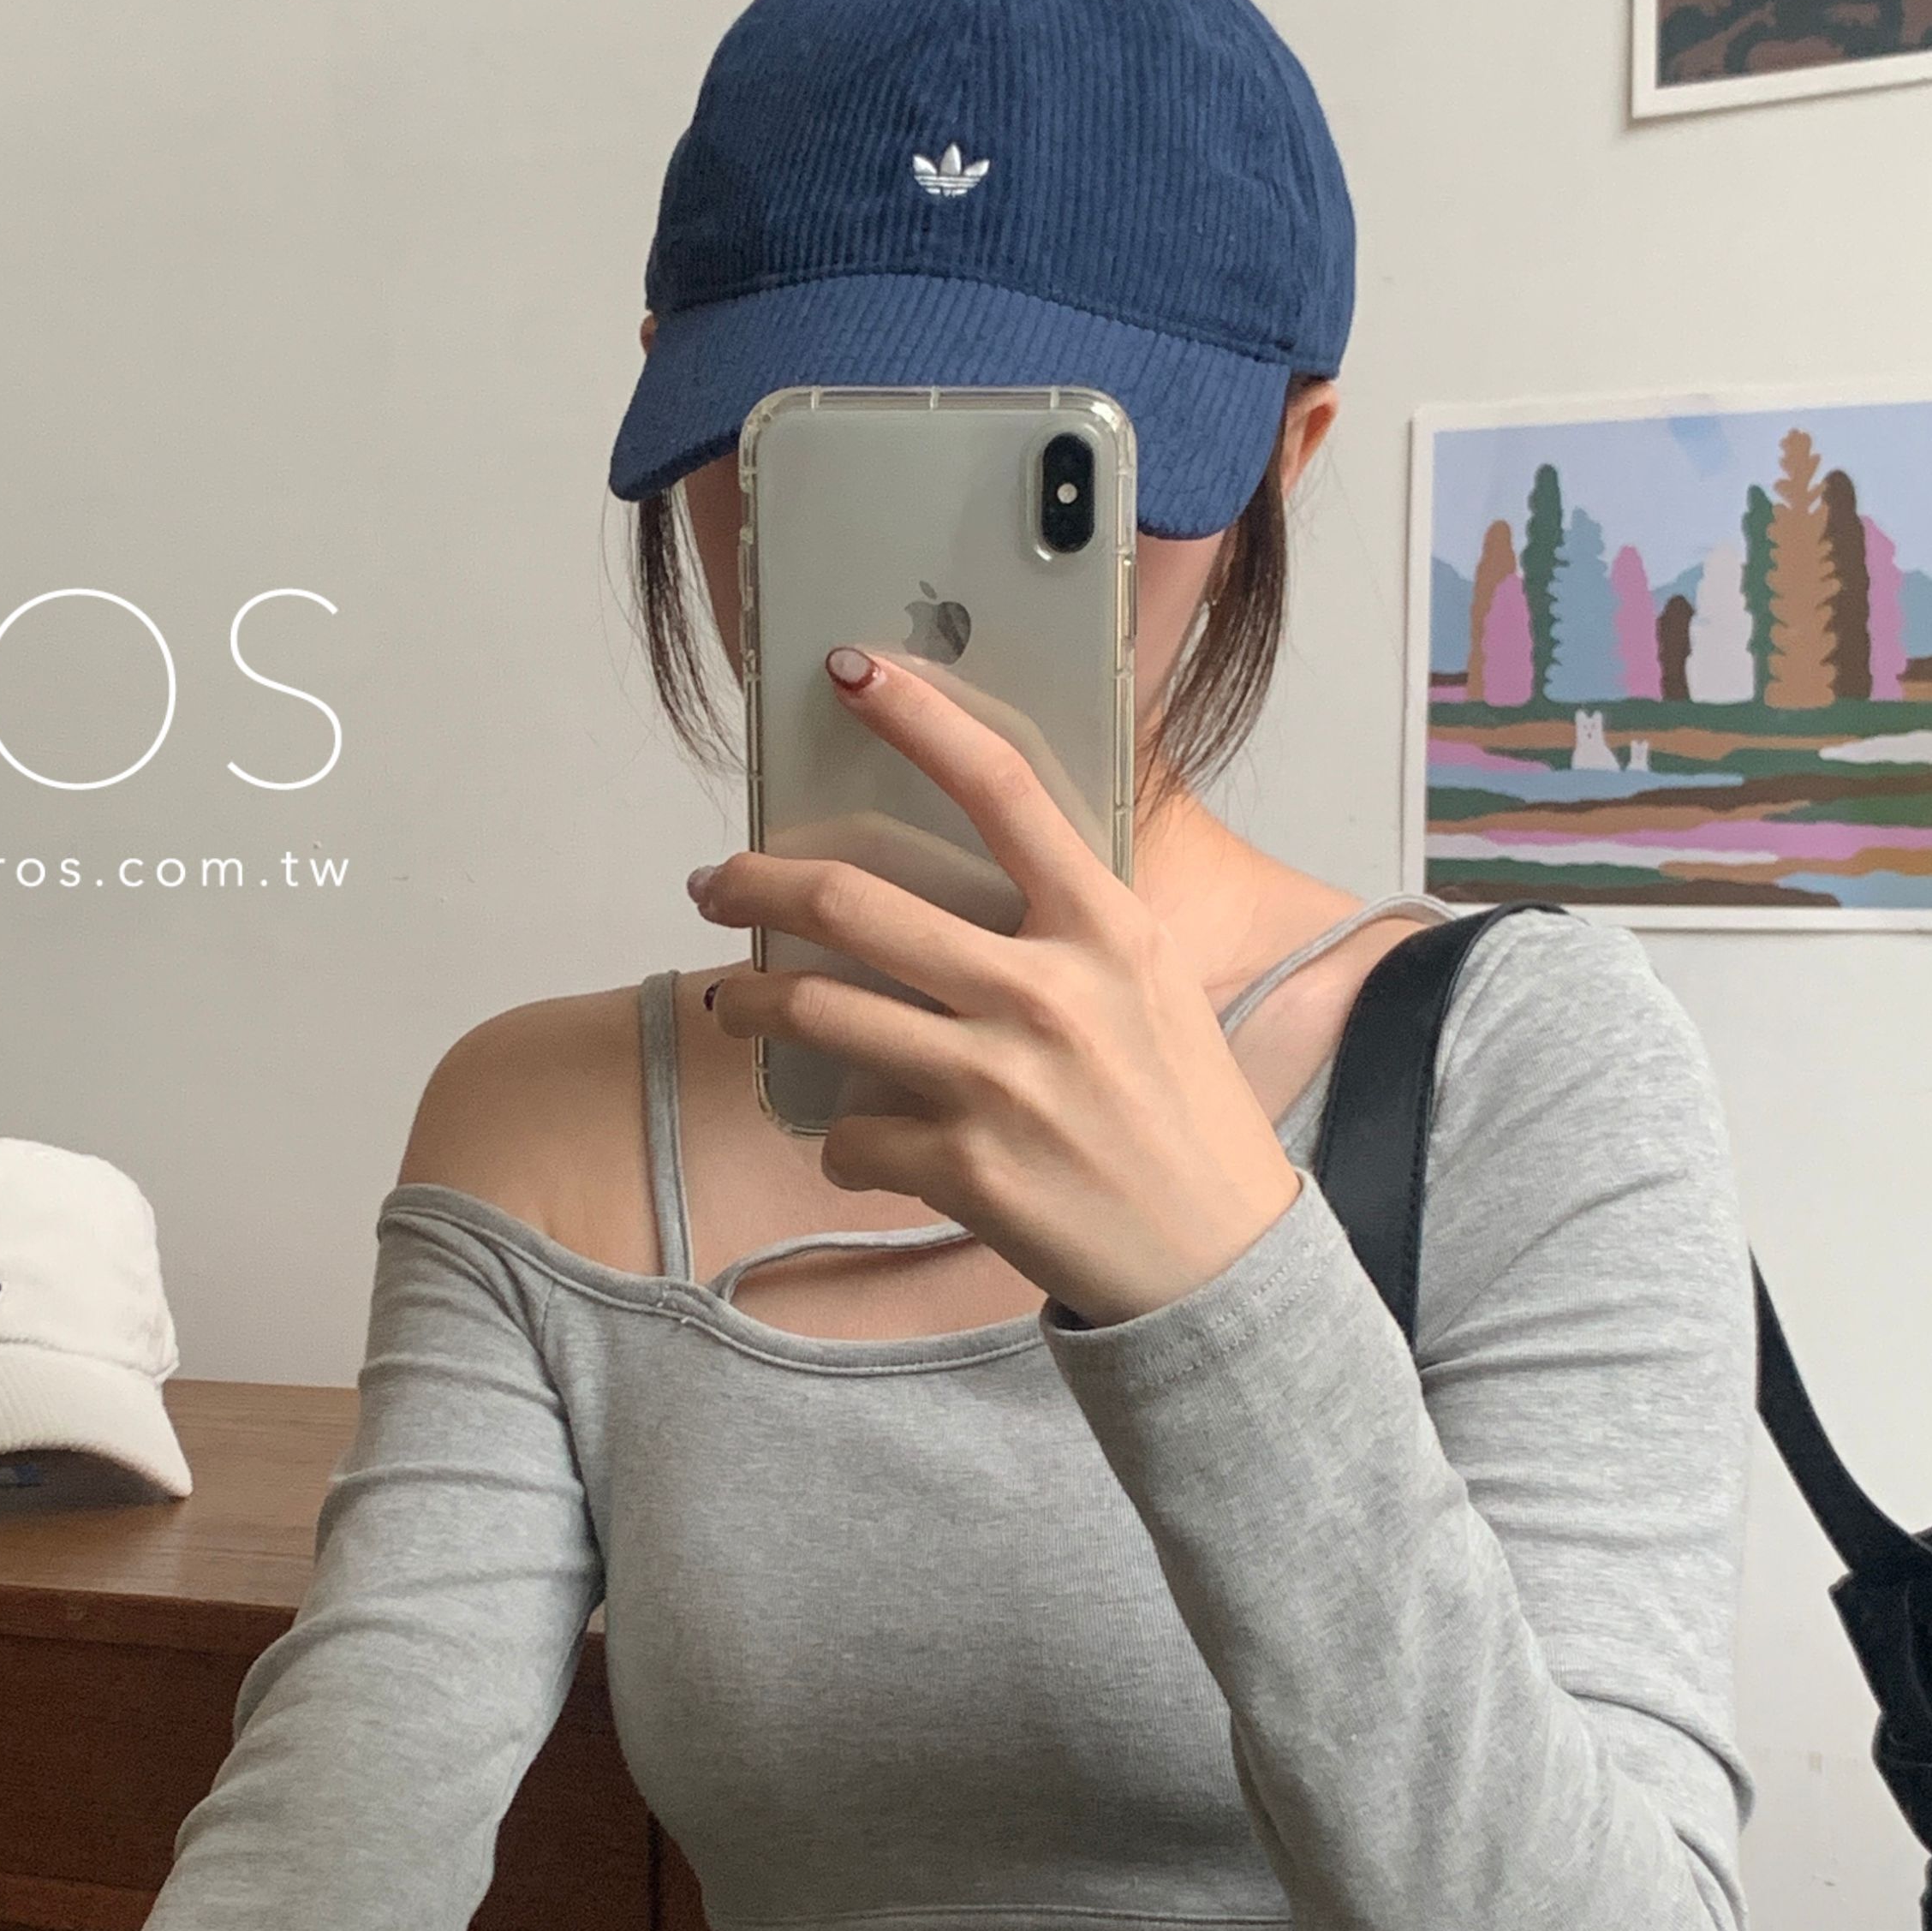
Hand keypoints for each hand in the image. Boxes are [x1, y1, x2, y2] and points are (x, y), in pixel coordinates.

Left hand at [690, 644, 1304, 1328]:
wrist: (1217, 1261)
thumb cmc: (1182, 1114)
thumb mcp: (1151, 984)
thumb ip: (1068, 920)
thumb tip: (961, 864)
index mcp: (1104, 928)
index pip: (1001, 787)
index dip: (919, 715)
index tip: (852, 670)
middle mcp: (1047, 992)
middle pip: (855, 902)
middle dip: (755, 883)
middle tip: (714, 884)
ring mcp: (1000, 1083)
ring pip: (820, 1011)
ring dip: (754, 1002)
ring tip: (737, 1002)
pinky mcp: (964, 1169)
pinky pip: (849, 1137)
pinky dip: (841, 1141)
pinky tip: (863, 1146)